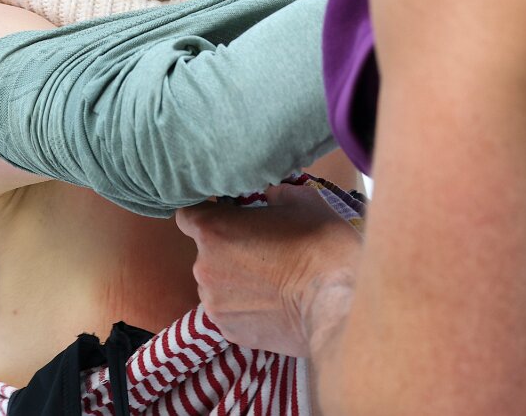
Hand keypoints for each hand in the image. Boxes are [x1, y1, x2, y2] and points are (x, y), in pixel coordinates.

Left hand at [175, 184, 360, 357]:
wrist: (339, 305)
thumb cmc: (321, 246)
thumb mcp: (301, 201)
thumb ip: (273, 194)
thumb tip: (268, 195)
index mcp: (212, 229)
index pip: (187, 213)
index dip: (207, 212)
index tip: (227, 214)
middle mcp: (203, 267)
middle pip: (206, 251)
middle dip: (228, 247)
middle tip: (263, 249)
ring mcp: (213, 303)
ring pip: (217, 284)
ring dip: (235, 279)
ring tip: (272, 282)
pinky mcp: (228, 332)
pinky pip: (229, 311)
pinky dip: (244, 306)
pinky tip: (273, 304)